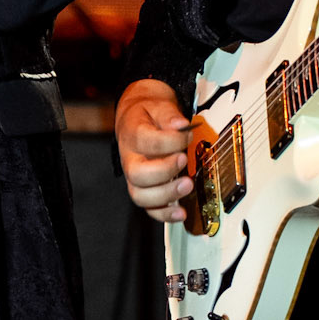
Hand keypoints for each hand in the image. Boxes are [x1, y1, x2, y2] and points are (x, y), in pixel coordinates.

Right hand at [117, 78, 192, 223]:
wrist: (136, 119)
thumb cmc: (148, 115)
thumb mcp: (157, 105)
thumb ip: (168, 114)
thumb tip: (181, 125)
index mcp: (132, 135)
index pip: (145, 141)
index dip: (170, 140)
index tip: (188, 134)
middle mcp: (130, 159)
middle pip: (137, 174)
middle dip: (164, 171)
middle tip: (184, 159)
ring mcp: (135, 178)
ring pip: (141, 195)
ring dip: (166, 195)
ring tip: (188, 185)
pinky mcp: (144, 189)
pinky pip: (149, 208)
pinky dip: (164, 214)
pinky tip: (181, 212)